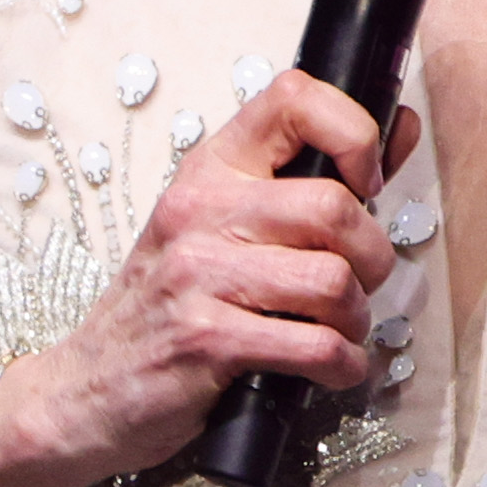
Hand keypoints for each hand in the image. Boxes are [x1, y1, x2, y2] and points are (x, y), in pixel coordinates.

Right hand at [0, 75, 419, 486]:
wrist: (86, 388)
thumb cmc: (168, 305)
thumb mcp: (223, 228)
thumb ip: (309, 180)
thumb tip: (400, 128)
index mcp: (211, 169)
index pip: (293, 98)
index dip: (354, 132)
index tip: (366, 183)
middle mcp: (201, 210)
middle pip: (335, 207)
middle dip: (373, 257)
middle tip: (358, 285)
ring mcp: (198, 275)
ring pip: (333, 280)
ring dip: (357, 319)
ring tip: (336, 331)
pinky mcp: (205, 339)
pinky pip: (315, 346)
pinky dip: (341, 366)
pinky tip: (328, 370)